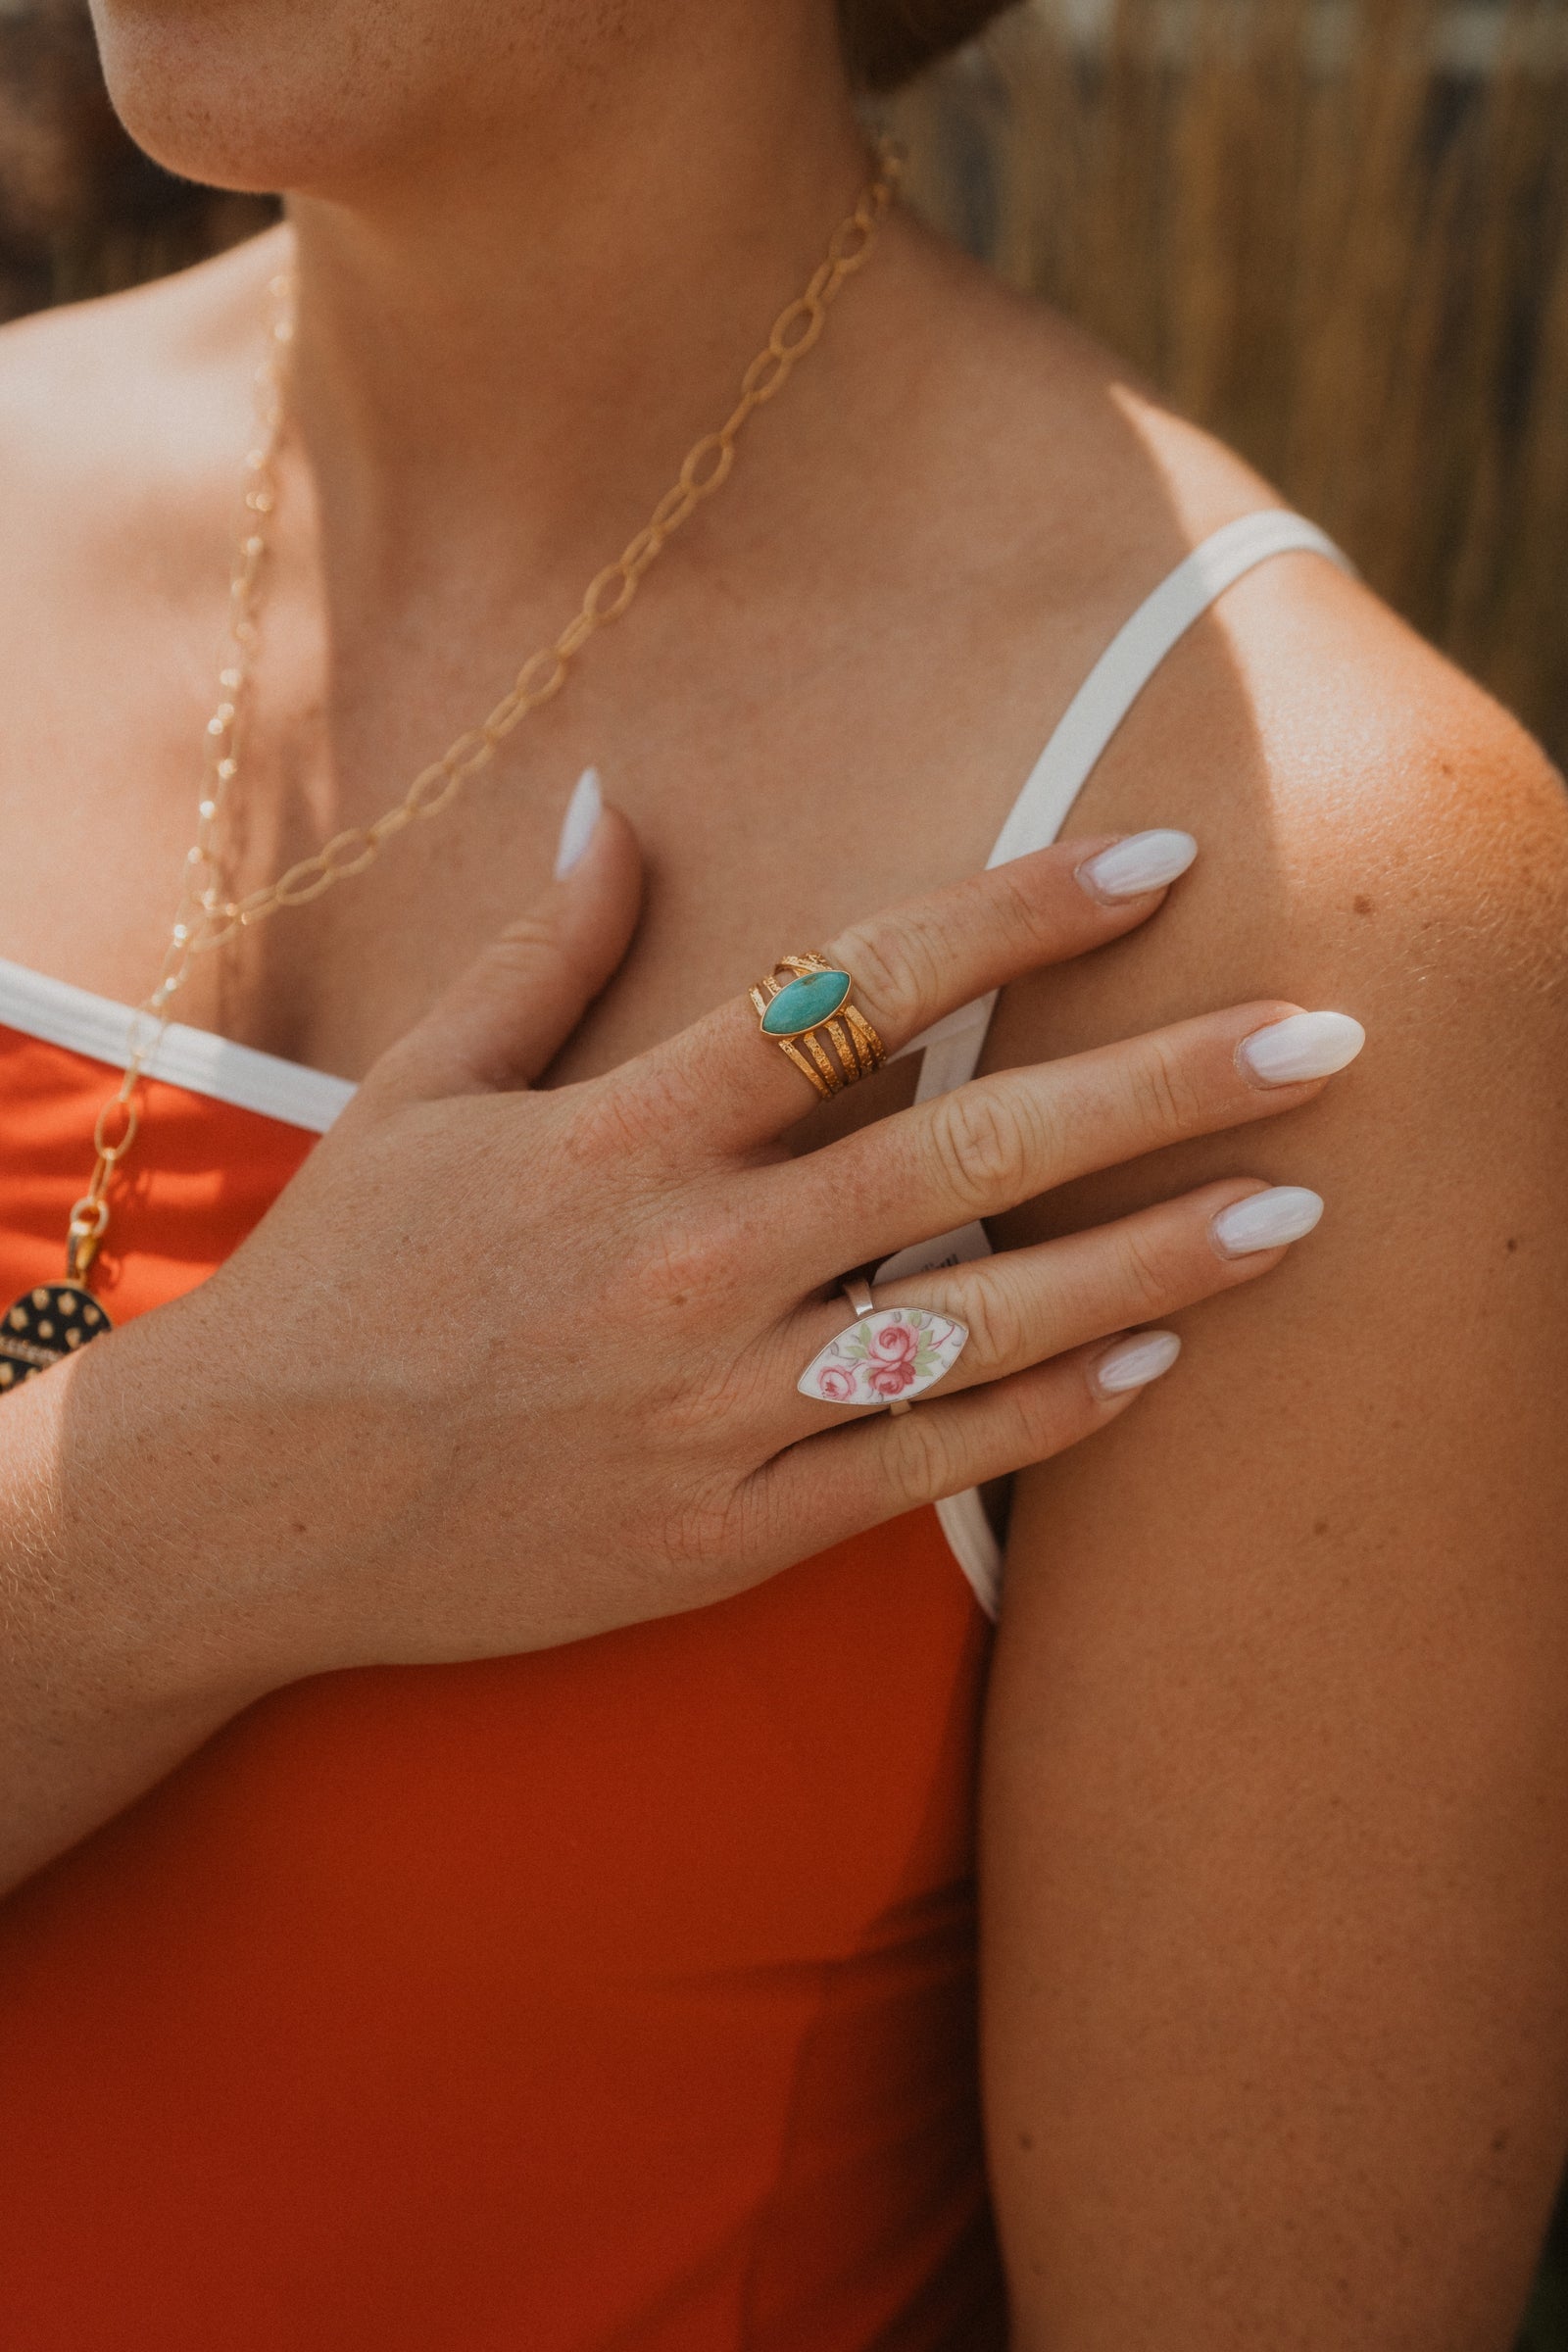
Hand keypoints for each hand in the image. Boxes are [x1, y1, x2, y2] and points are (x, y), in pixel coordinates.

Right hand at [160, 800, 1361, 1680]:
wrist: (246, 1504)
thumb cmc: (342, 1280)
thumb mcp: (422, 1093)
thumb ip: (543, 952)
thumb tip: (610, 798)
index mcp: (620, 1133)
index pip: (859, 990)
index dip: (1020, 912)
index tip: (1160, 856)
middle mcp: (685, 1263)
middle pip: (967, 1151)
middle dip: (1164, 1084)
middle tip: (1328, 1039)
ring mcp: (711, 1410)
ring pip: (978, 1321)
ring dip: (1153, 1261)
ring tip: (1302, 1213)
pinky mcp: (719, 1535)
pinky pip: (917, 1471)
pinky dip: (1042, 1418)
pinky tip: (1157, 1370)